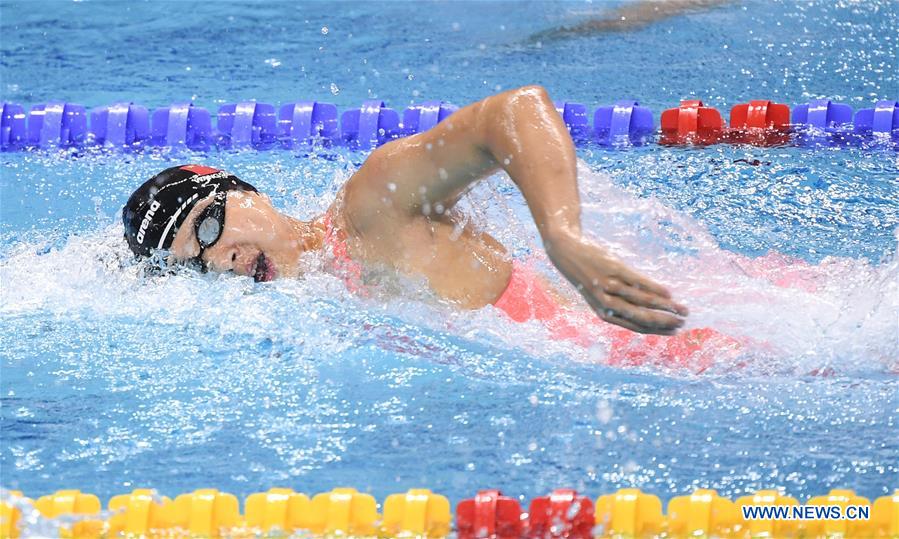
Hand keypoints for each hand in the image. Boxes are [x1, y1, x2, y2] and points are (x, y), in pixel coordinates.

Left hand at [544, 229, 688, 334]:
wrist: (566, 252)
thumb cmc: (587, 275)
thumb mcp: (599, 295)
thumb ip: (618, 306)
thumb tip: (646, 313)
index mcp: (604, 314)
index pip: (636, 327)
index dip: (657, 331)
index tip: (675, 331)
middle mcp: (607, 303)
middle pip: (642, 317)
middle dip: (665, 321)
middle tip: (684, 322)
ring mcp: (610, 286)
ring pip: (643, 301)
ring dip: (666, 306)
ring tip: (682, 308)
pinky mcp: (613, 269)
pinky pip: (638, 282)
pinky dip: (655, 289)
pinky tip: (669, 292)